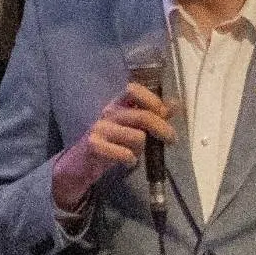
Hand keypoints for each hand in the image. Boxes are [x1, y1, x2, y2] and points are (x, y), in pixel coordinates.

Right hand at [50, 79, 177, 214]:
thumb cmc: (110, 144)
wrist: (80, 164)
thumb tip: (175, 104)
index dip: (152, 99)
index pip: (133, 90)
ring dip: (142, 149)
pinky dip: (130, 160)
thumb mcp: (132, 128)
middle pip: (142, 115)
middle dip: (162, 128)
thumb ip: (153, 116)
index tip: (164, 114)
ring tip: (135, 153)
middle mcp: (108, 113)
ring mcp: (99, 128)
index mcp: (117, 105)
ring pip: (137, 136)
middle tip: (171, 140)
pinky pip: (123, 153)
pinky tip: (128, 162)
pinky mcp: (94, 145)